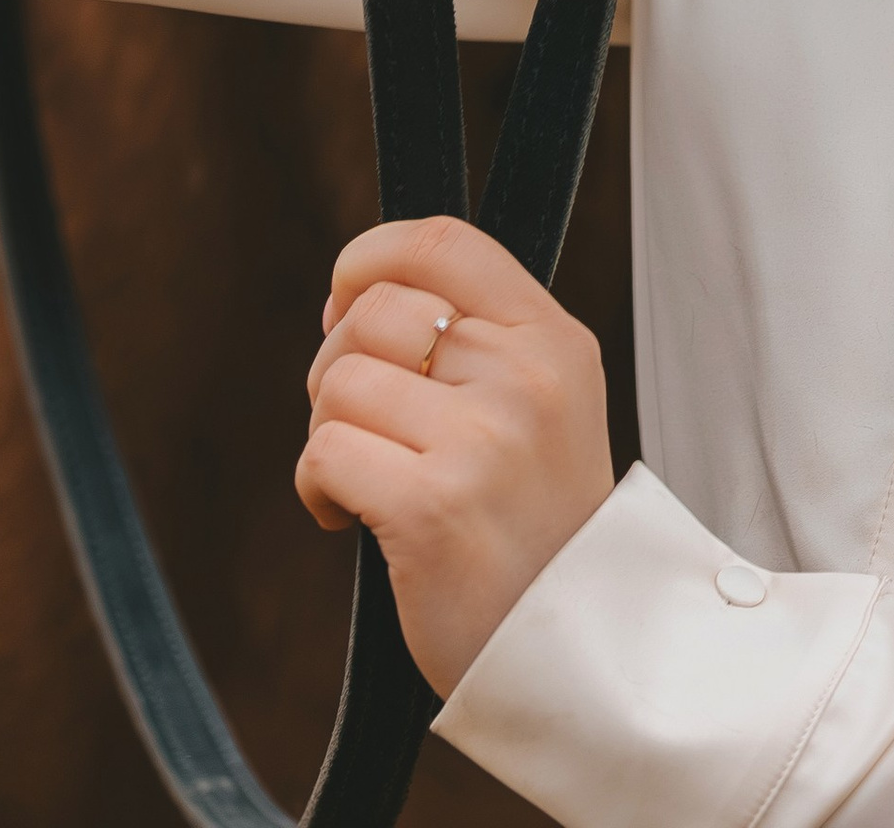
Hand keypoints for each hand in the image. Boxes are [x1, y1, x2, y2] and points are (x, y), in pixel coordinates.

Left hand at [298, 216, 615, 701]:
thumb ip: (473, 340)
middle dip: (337, 362)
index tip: (343, 300)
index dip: (369, 258)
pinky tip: (348, 516)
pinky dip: (316, 486)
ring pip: (340, 382)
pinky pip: (324, 452)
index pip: (443, 241)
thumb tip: (349, 297)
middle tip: (363, 422)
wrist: (576, 652)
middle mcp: (526, 377)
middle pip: (374, 313)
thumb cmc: (536, 528)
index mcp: (554, 340)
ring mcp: (483, 441)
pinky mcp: (433, 507)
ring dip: (326, 432)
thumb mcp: (541, 405)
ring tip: (365, 477)